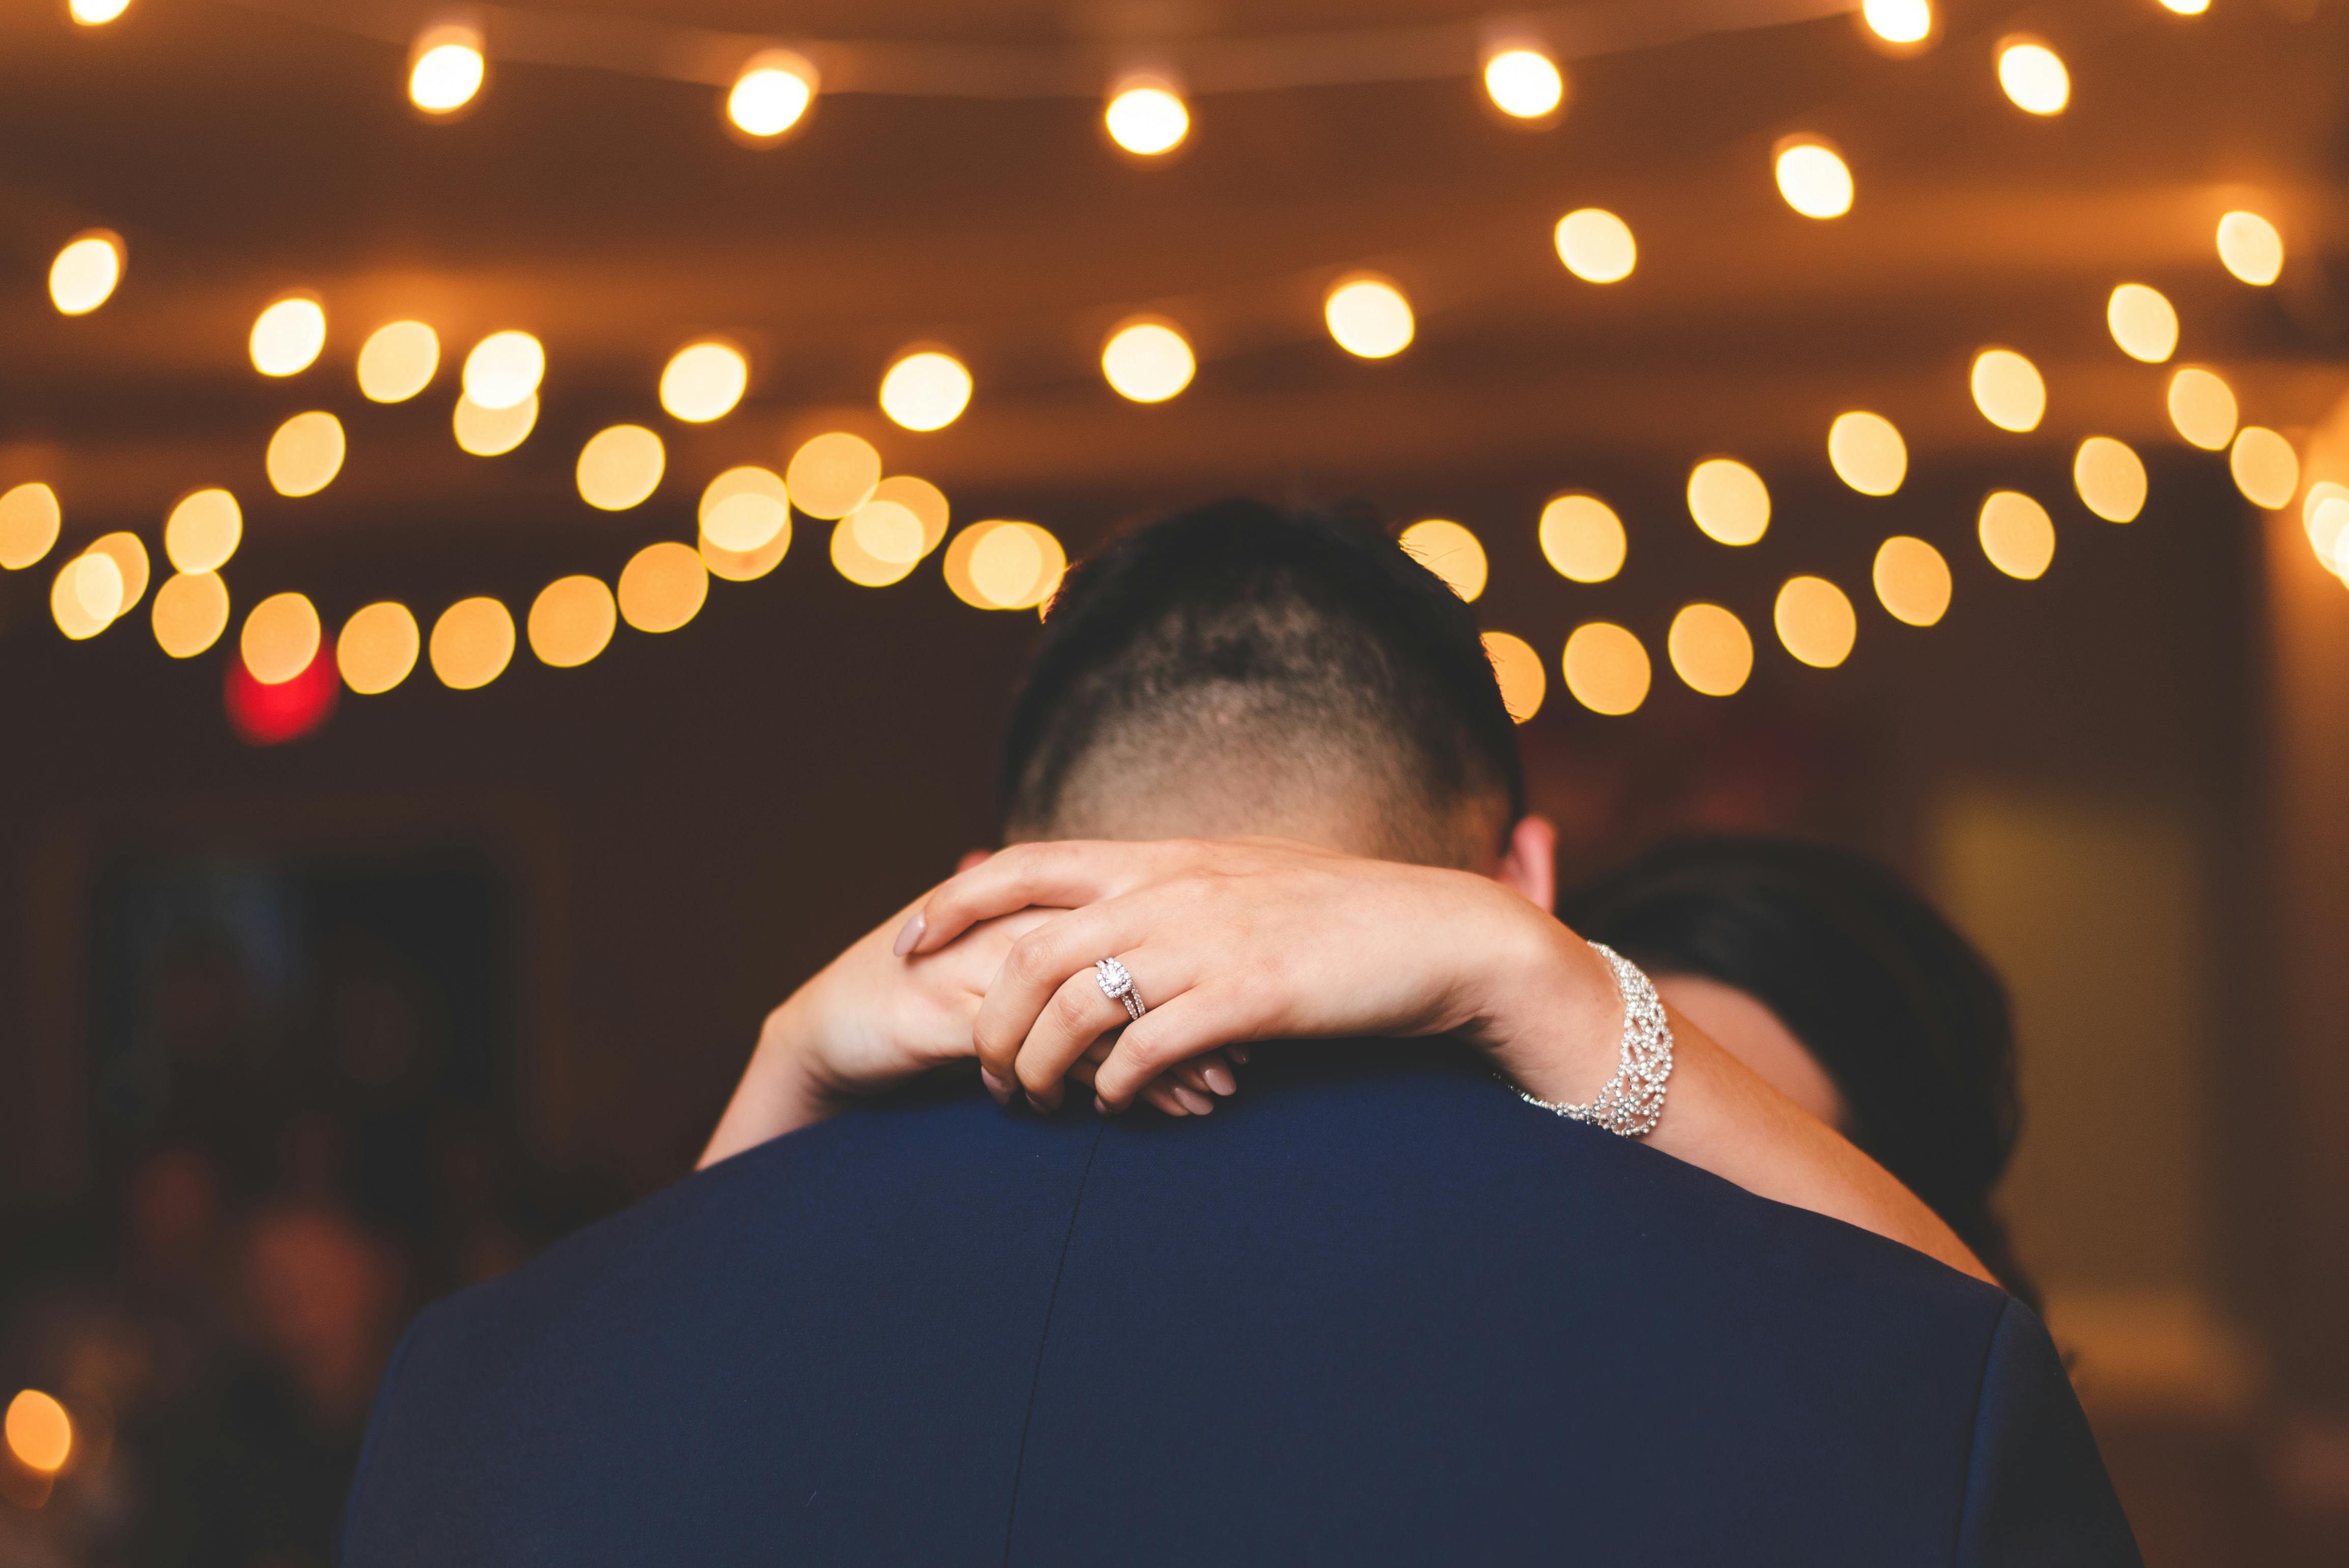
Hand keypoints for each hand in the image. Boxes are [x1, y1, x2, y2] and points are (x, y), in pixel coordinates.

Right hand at [703, 887, 1239, 1166]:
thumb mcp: (1010, 975)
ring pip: (1085, 999)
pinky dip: (1084, 1078)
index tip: (1259, 1003)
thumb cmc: (929, 1001)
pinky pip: (1031, 1044)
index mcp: (1035, 903)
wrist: (828, 1028)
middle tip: (1254, 1056)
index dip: (1199, 959)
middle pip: (1124, 953)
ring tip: (1213, 1095)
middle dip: (1196, 1006)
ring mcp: (976, 962)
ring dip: (1155, 1050)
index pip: (1135, 919)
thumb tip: (1174, 989)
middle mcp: (1011, 921)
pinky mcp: (944, 1009)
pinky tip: (1125, 1109)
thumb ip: (1079, 966)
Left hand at [895, 838, 1620, 1113]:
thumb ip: (1167, 898)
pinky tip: (1116, 1110)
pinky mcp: (1254, 994)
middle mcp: (1175, 888)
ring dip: (1040, 1065)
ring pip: (1078, 1004)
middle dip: (986, 1021)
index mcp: (1164, 857)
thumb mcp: (1239, 886)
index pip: (1024, 866)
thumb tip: (1108, 928)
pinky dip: (1119, 1086)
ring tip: (1036, 1106)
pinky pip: (1153, 1047)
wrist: (1443, 934)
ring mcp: (1213, 939)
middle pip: (1030, 951)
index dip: (952, 903)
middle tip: (983, 1077)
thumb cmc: (1338, 920)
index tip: (905, 945)